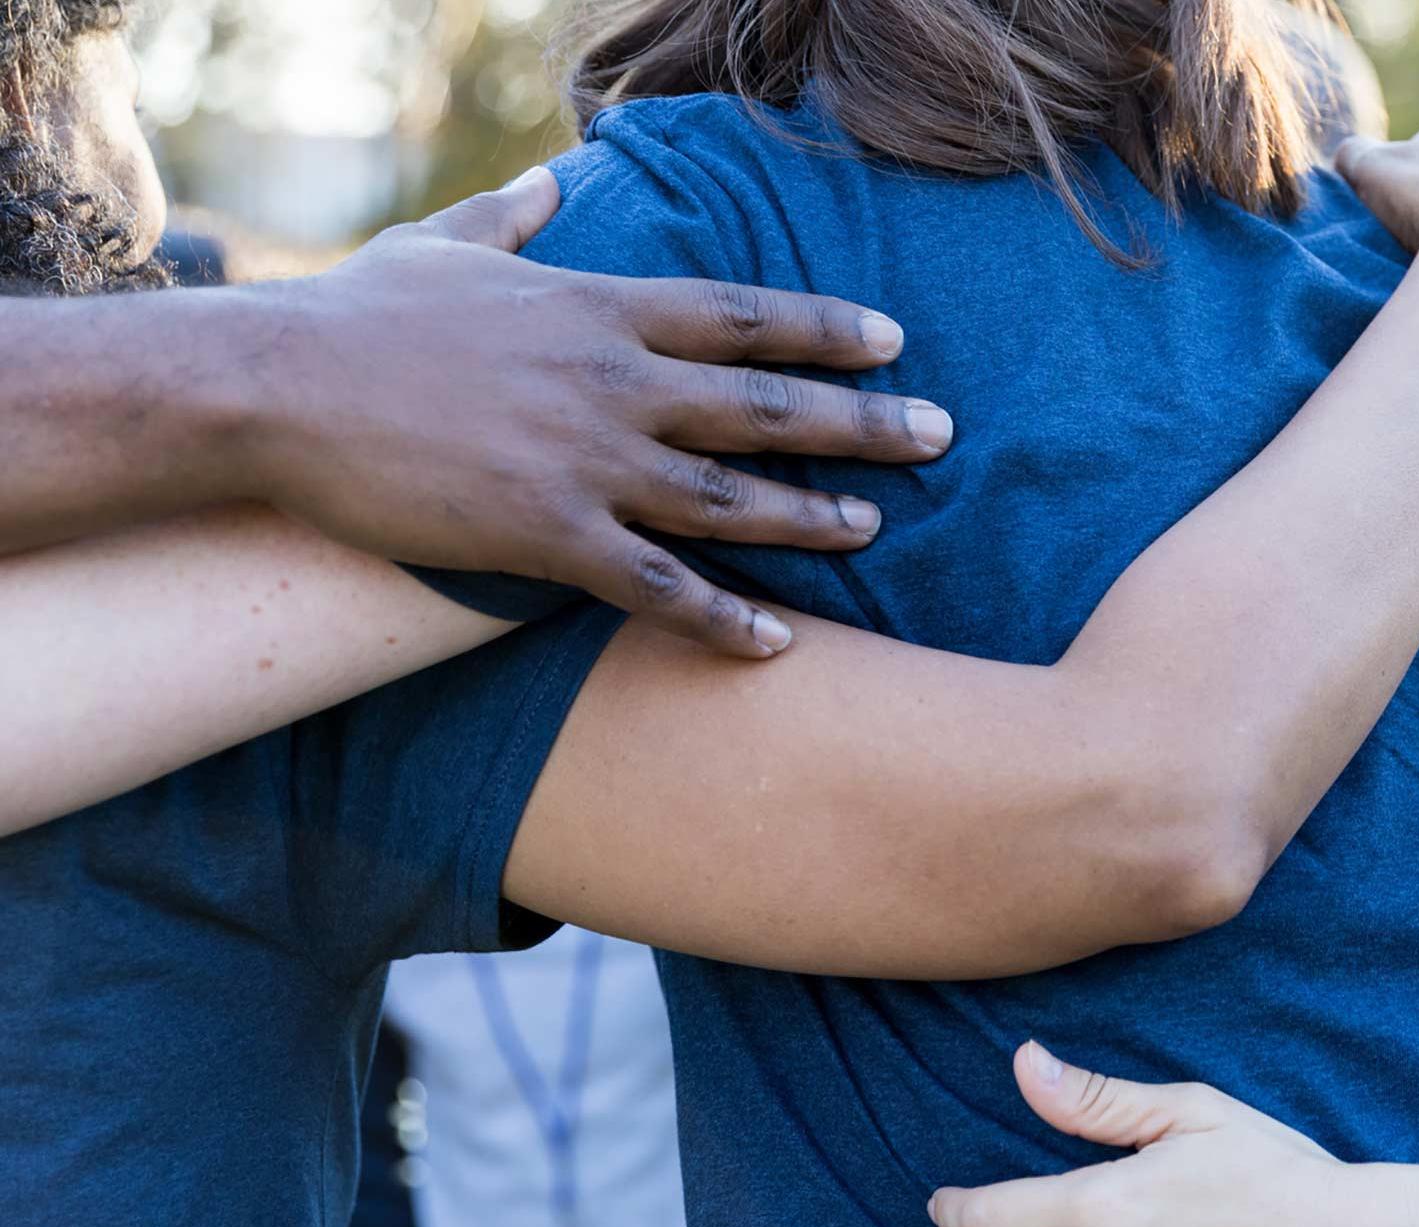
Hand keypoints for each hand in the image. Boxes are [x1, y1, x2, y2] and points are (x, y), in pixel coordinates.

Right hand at [228, 168, 954, 656]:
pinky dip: (721, 619)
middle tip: (941, 438)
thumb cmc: (354, 318)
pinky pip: (656, 587)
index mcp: (598, 308)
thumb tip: (545, 187)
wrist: (273, 389)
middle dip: (862, 423)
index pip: (743, 315)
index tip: (896, 342)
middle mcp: (614, 383)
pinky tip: (775, 643)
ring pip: (730, 499)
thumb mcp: (440, 248)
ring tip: (875, 531)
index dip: (827, 328)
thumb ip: (508, 222)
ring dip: (813, 519)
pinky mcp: (546, 535)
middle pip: (767, 406)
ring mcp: (586, 462)